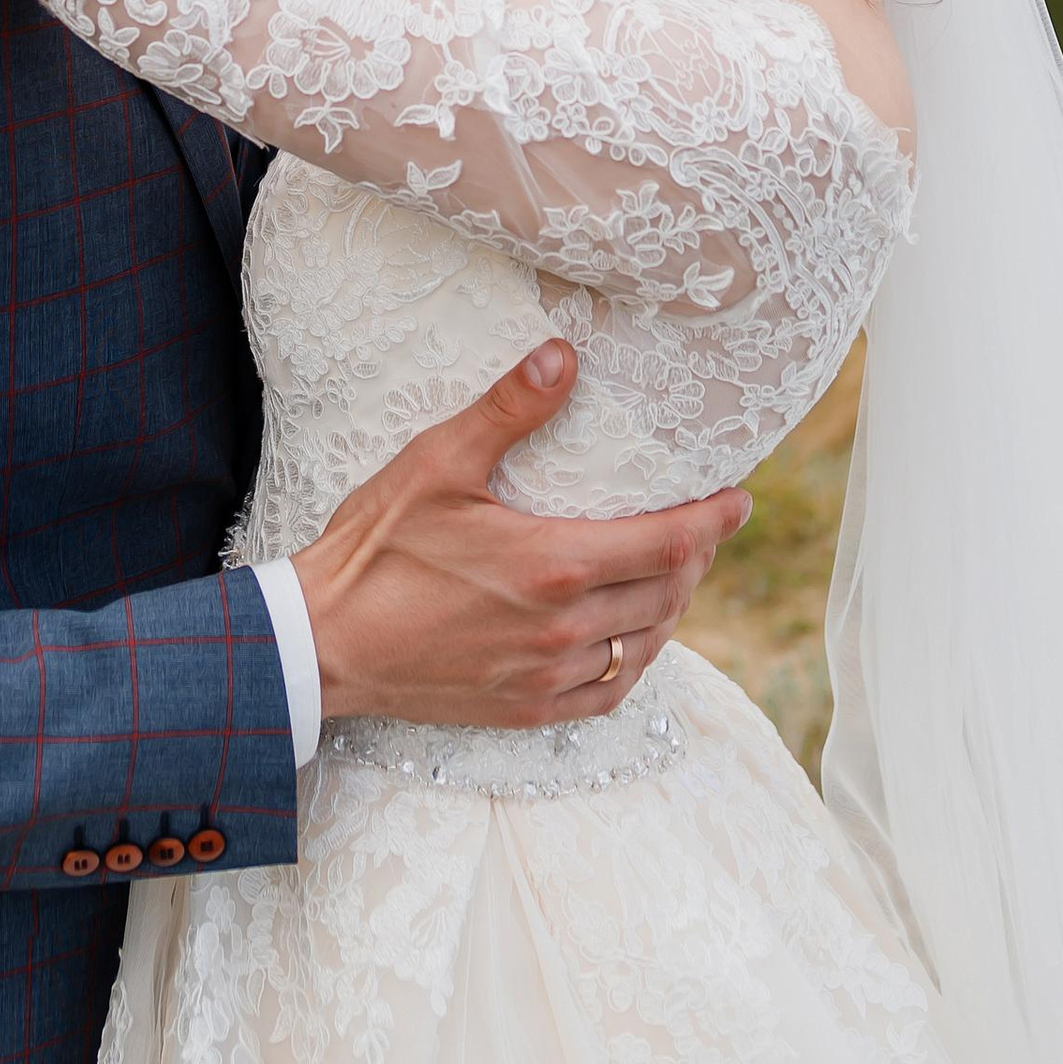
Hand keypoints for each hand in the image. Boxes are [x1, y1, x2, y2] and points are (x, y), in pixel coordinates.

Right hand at [289, 341, 750, 728]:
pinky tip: (630, 637)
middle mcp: (565, 628)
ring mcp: (547, 675)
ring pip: (644, 643)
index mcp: (554, 565)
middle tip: (704, 527)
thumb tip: (564, 355)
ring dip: (670, 607)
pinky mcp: (527, 708)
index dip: (715, 522)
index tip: (739, 499)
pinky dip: (634, 659)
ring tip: (674, 574)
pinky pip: (608, 690)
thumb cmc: (376, 548)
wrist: (323, 643)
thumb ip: (510, 410)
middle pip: (668, 594)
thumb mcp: (438, 462)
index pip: (670, 544)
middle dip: (697, 557)